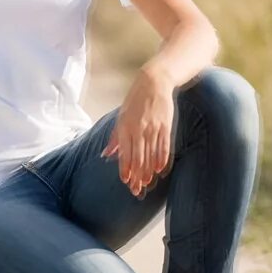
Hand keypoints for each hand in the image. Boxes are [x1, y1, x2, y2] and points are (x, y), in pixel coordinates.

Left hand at [102, 70, 174, 196]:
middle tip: (137, 189)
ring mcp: (152, 128)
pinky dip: (161, 159)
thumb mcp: (121, 116)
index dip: (126, 169)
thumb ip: (115, 137)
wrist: (153, 83)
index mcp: (125, 128)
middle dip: (137, 175)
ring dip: (148, 171)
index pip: (125, 154)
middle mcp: (138, 130)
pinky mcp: (165, 126)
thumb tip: (106, 154)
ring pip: (150, 155)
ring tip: (147, 183)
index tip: (126, 181)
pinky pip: (164, 146)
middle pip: (138, 158)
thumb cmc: (135, 100)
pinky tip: (160, 169)